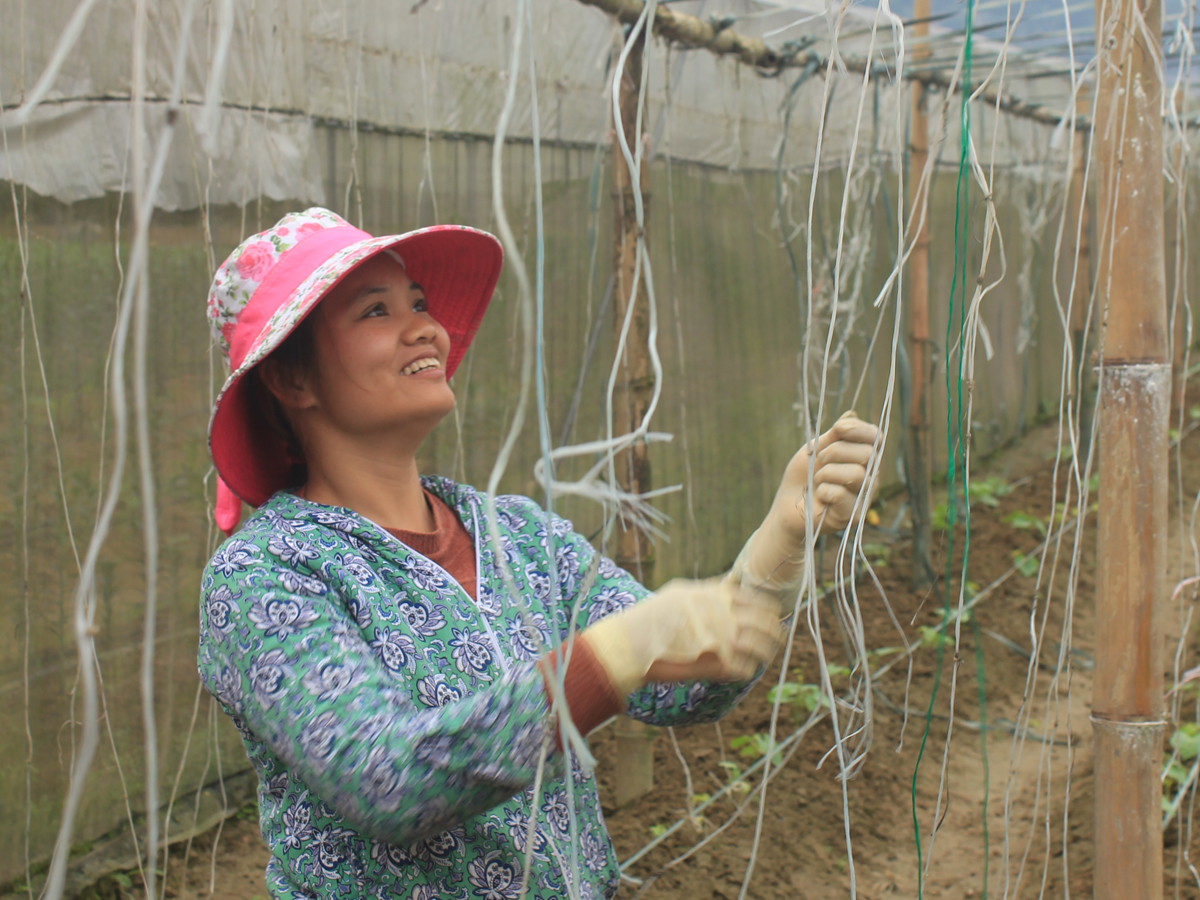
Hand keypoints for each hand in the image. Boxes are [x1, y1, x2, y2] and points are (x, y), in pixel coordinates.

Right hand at [584, 579, 782, 694]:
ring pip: (759, 646)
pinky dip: (747, 670)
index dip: (770, 610)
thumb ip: (707, 589)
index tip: (775, 617)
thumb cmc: (651, 618)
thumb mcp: (679, 592)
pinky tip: (745, 670)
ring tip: (767, 656)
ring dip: (766, 652)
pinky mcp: (715, 663)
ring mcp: (719, 638)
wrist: (630, 645)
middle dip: (775, 632)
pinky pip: (745, 669)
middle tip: (779, 638)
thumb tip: (730, 583)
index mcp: (713, 595)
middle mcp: (720, 613)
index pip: (757, 600)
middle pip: (764, 623)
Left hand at [772, 411, 878, 540]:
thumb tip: (851, 414)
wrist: (786, 506)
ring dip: (827, 473)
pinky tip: (820, 496)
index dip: (860, 429)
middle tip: (819, 461)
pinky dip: (824, 490)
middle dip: (836, 452)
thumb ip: (834, 435)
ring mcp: (864, 496)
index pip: (876, 438)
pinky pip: (842, 494)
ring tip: (817, 480)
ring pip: (857, 474)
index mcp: (863, 458)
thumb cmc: (803, 477)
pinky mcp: (854, 515)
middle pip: (867, 454)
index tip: (838, 428)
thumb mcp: (816, 449)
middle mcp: (870, 476)